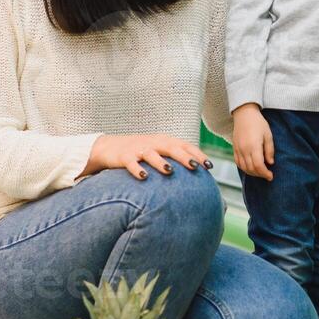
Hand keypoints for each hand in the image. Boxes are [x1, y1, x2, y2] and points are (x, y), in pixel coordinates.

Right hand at [85, 133, 209, 180]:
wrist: (109, 147)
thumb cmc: (142, 151)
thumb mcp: (160, 151)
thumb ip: (177, 158)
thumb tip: (199, 174)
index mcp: (165, 141)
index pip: (185, 146)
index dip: (198, 154)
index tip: (209, 166)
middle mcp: (154, 143)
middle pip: (172, 148)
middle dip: (184, 157)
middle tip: (195, 167)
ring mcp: (139, 149)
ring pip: (151, 154)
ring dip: (160, 162)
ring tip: (169, 171)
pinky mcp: (124, 156)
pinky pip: (131, 163)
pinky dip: (137, 169)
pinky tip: (143, 177)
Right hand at [232, 104, 274, 180]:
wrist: (244, 114)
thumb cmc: (258, 123)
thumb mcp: (268, 135)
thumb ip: (269, 150)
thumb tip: (270, 163)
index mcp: (253, 146)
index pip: (258, 166)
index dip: (265, 173)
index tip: (271, 176)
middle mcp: (244, 150)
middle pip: (251, 169)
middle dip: (260, 175)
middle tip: (267, 175)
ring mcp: (238, 149)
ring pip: (244, 167)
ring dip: (252, 173)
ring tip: (260, 172)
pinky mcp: (234, 148)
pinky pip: (238, 162)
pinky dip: (244, 168)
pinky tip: (251, 168)